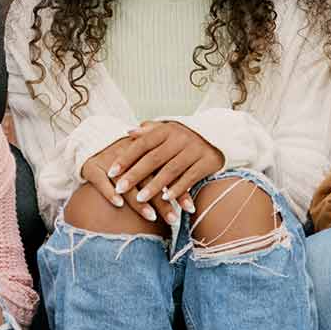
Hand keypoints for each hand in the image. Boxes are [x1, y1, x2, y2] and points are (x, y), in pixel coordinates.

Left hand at [81, 122, 224, 222]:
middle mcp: (180, 138)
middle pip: (154, 158)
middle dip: (135, 175)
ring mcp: (194, 149)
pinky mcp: (207, 161)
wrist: (220, 136)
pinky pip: (190, 177)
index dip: (126, 158)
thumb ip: (148, 131)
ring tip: (140, 199)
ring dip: (155, 185)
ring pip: (171, 170)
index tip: (111, 173)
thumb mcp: (168, 130)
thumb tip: (128, 131)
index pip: (142, 144)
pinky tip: (167, 199)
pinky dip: (178, 188)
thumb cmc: (185, 137)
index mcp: (167, 130)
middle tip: (120, 189)